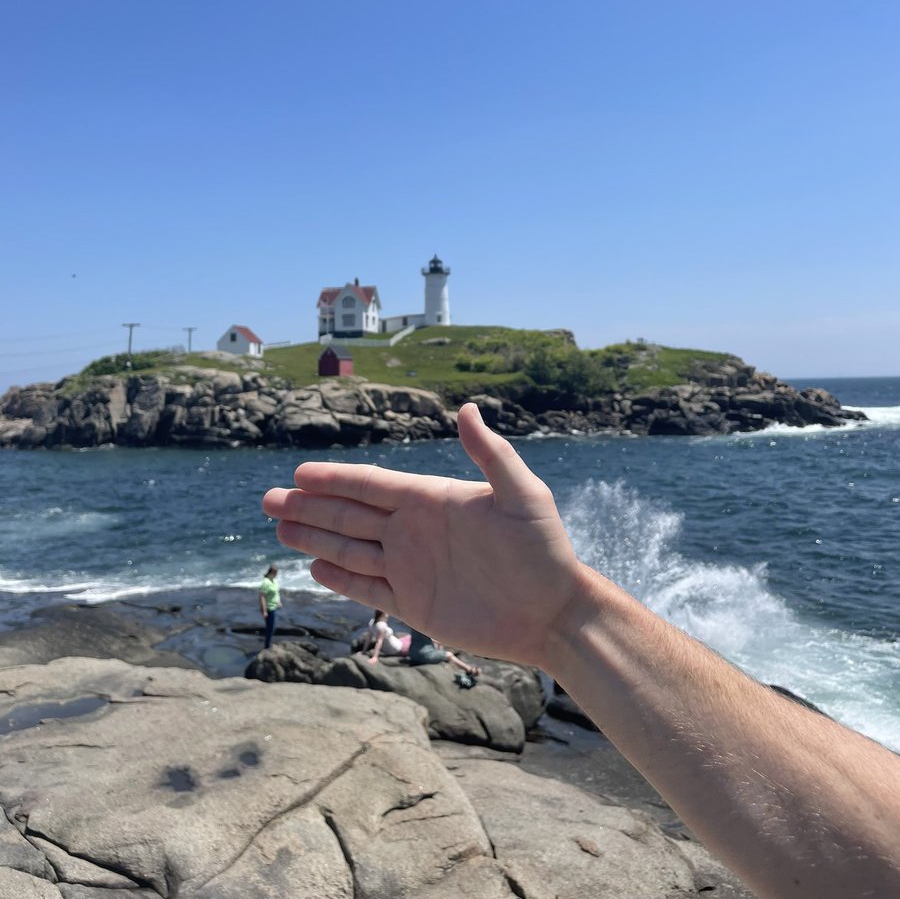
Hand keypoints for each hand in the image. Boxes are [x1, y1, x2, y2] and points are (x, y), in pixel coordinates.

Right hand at [262, 403, 583, 666]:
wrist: (554, 612)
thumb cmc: (545, 549)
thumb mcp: (523, 495)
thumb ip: (491, 454)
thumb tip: (467, 408)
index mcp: (431, 500)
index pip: (371, 485)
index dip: (334, 479)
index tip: (298, 473)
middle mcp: (414, 530)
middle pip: (349, 515)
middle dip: (308, 506)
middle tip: (266, 499)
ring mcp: (411, 568)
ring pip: (350, 549)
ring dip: (313, 538)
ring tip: (278, 528)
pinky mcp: (415, 604)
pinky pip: (367, 588)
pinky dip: (339, 578)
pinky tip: (313, 567)